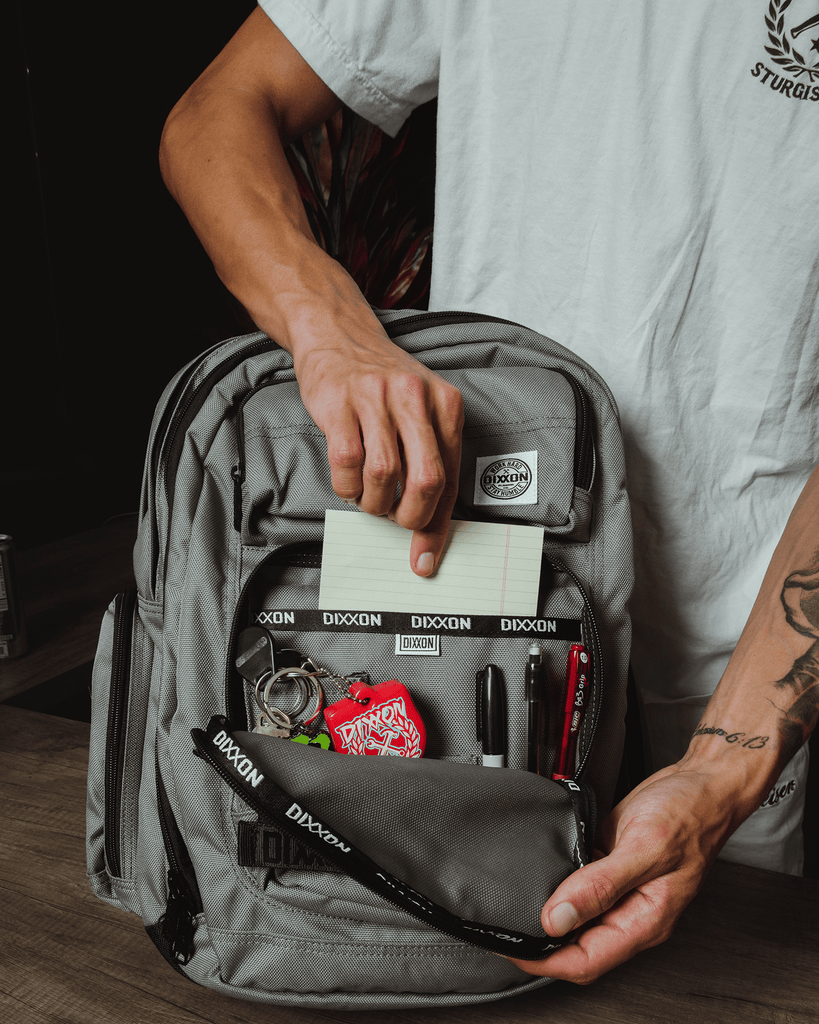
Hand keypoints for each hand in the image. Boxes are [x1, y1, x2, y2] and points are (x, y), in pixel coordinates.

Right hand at [291, 304, 463, 575]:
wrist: (340, 335)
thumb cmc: (384, 383)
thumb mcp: (421, 409)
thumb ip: (431, 457)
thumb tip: (432, 523)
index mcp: (446, 404)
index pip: (451, 477)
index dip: (438, 526)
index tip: (425, 557)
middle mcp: (415, 398)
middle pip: (426, 479)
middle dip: (411, 517)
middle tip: (396, 522)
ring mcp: (376, 398)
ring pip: (384, 475)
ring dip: (374, 503)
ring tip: (369, 499)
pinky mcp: (339, 403)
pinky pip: (346, 462)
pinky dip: (346, 487)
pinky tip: (348, 484)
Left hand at [508, 762, 746, 982]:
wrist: (702, 783)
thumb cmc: (689, 813)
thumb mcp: (644, 848)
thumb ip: (601, 884)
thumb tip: (558, 917)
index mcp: (644, 920)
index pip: (587, 961)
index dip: (546, 960)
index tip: (514, 947)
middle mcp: (631, 911)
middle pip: (578, 945)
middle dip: (541, 943)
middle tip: (506, 927)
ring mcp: (622, 889)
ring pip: (576, 917)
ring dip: (547, 913)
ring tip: (516, 904)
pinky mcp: (612, 865)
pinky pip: (579, 885)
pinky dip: (558, 882)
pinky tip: (542, 872)